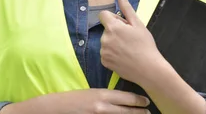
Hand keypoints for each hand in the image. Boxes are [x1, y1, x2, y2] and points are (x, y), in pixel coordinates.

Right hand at [1, 88, 150, 113]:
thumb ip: (105, 97)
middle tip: (149, 112)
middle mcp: (102, 106)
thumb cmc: (74, 100)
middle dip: (140, 112)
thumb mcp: (91, 93)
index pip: (126, 98)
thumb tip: (120, 99)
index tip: (147, 101)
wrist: (56, 108)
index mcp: (102, 95)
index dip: (139, 100)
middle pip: (127, 110)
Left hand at [99, 0, 162, 84]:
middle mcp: (104, 39)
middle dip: (115, 31)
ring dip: (113, 42)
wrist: (148, 69)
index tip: (123, 25)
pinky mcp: (104, 62)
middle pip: (106, 29)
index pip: (103, 15)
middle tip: (129, 38)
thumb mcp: (138, 24)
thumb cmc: (145, 45)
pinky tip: (124, 57)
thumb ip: (126, 8)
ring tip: (128, 49)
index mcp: (112, 27)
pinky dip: (112, 54)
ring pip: (106, 41)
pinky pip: (106, 53)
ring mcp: (103, 51)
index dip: (113, 18)